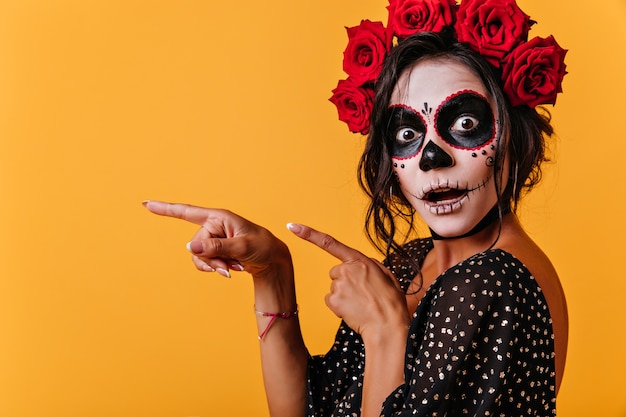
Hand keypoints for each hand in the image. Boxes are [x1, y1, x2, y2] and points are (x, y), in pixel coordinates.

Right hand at [143, 201, 291, 278]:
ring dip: (215, 266)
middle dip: (211, 259)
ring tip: (234, 268)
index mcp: (219, 217)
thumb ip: (216, 247)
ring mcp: (214, 239)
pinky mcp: (216, 250)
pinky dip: (216, 268)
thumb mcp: (242, 247)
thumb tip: (189, 247)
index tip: (145, 204)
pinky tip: (232, 269)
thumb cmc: (262, 247)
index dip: (165, 209)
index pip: (187, 212)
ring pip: (199, 257)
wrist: (272, 260)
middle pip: (196, 245)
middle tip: (230, 267)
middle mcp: (213, 226)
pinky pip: (205, 262)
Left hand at [287, 223, 408, 337]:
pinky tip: (353, 310)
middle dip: (345, 282)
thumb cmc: (390, 302)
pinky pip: (331, 301)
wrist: (388, 324)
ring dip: (344, 295)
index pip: (330, 243)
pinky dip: (339, 306)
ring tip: (361, 303)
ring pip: (334, 288)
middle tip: (362, 294)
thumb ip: (370, 265)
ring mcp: (339, 285)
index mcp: (360, 260)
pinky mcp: (333, 300)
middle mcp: (346, 269)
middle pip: (336, 273)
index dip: (309, 234)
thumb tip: (360, 264)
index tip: (293, 227)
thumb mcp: (386, 275)